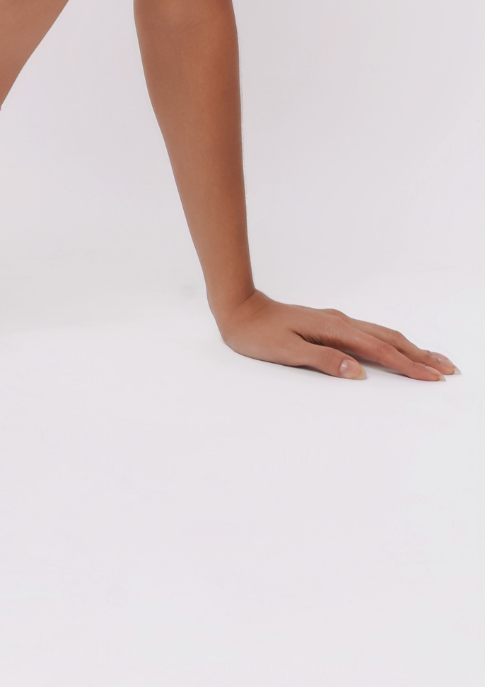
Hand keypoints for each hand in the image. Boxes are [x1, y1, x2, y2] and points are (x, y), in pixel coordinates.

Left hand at [217, 290, 457, 380]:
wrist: (237, 308)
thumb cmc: (257, 334)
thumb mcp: (287, 352)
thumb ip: (323, 361)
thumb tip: (358, 371)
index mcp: (335, 330)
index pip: (381, 351)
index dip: (409, 366)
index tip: (434, 378)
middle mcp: (340, 323)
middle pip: (390, 339)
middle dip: (420, 355)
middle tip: (449, 369)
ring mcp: (335, 322)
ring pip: (381, 334)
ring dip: (408, 347)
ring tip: (430, 359)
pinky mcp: (329, 324)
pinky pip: (368, 333)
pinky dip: (389, 342)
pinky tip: (391, 348)